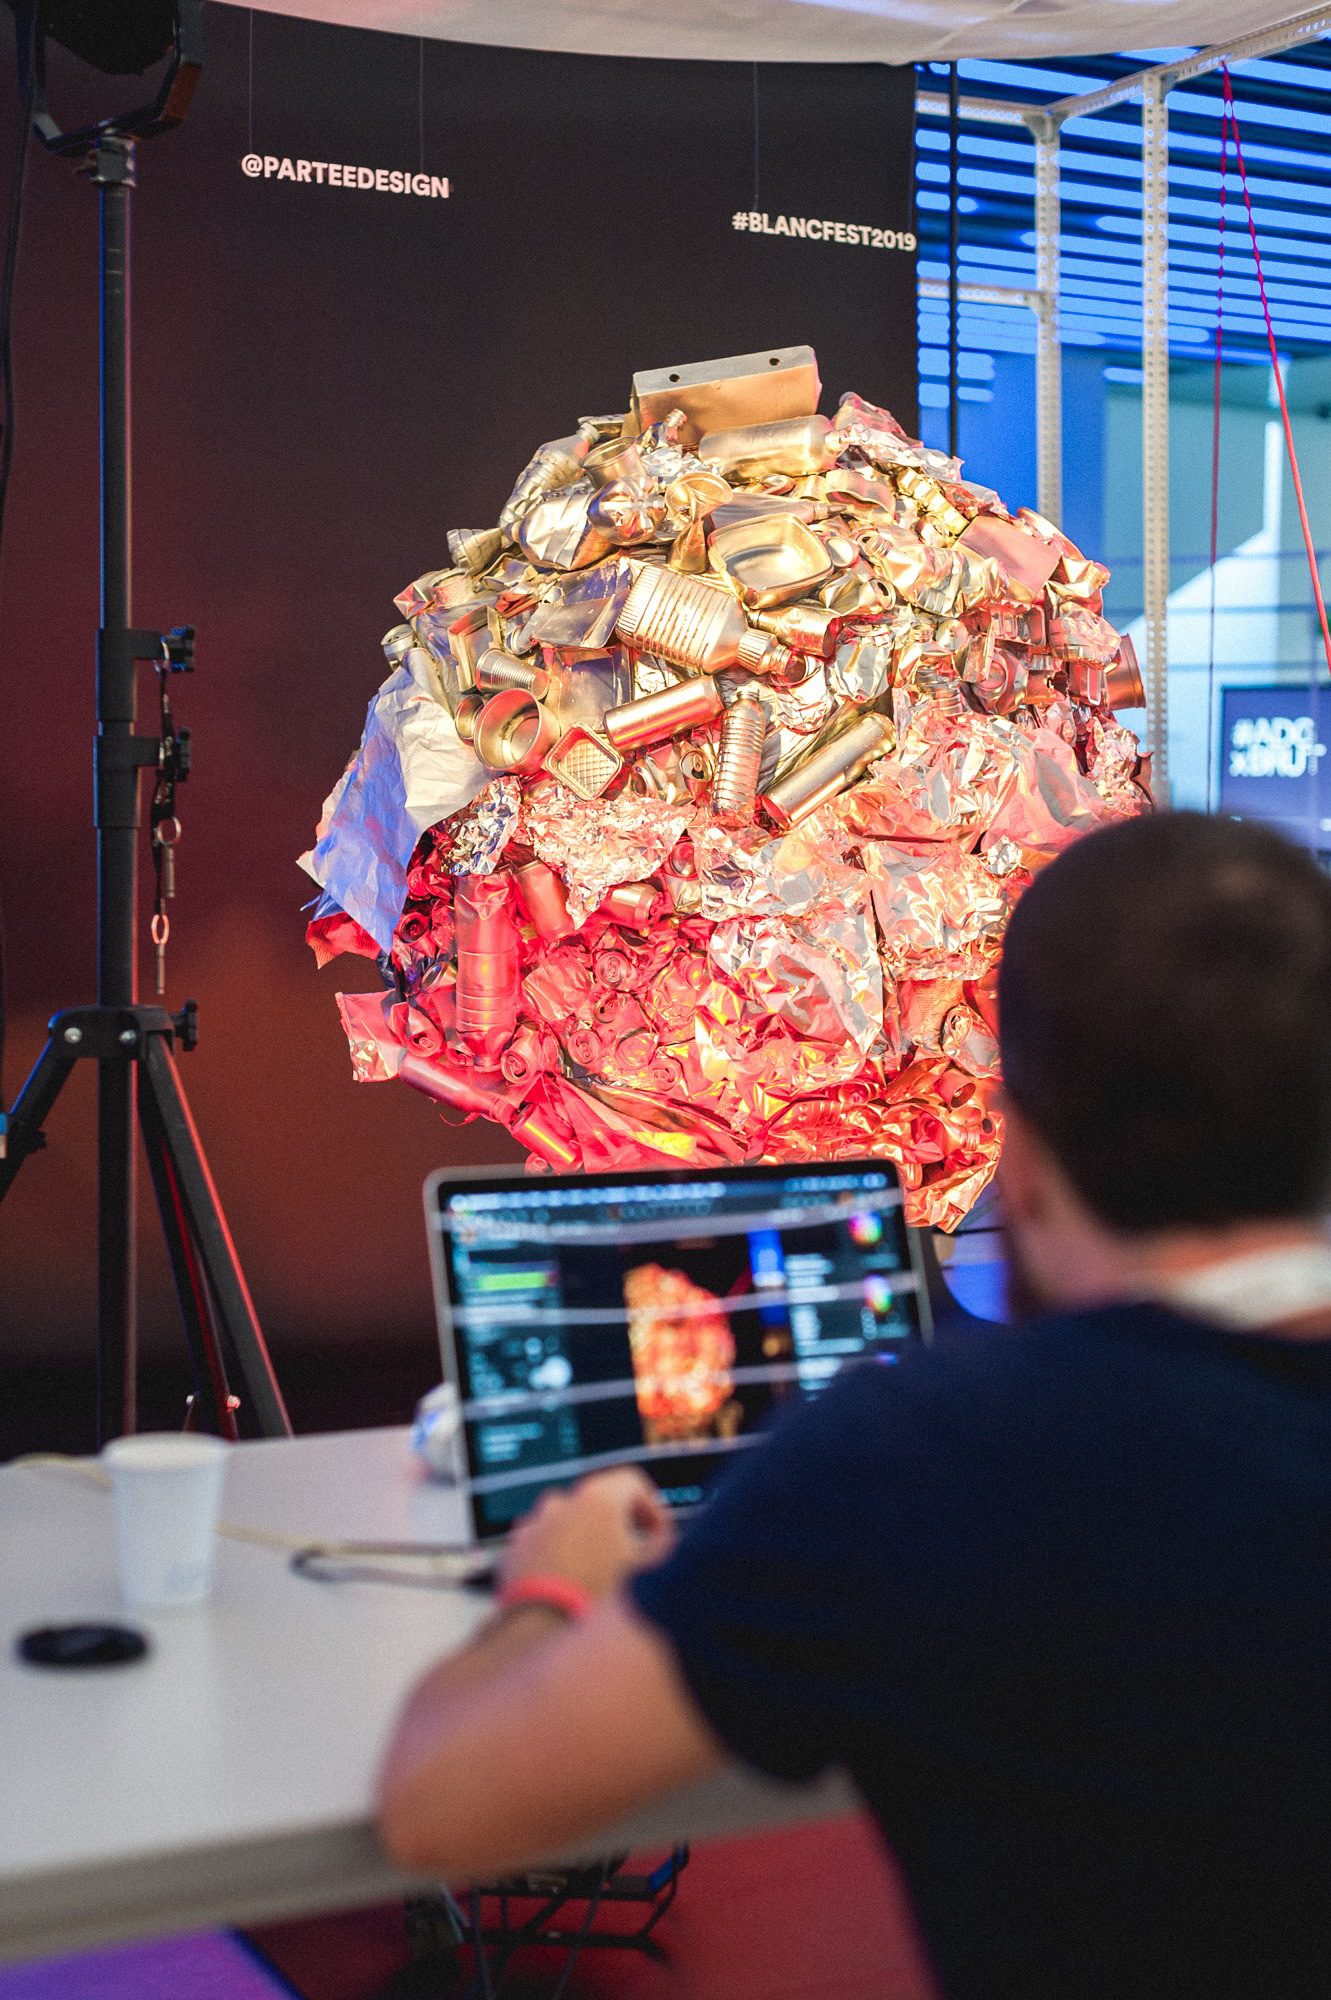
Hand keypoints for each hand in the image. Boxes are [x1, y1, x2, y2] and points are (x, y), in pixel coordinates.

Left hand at [498, 1468, 676, 1601]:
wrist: (544, 1632)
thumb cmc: (598, 1600)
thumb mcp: (649, 1570)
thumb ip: (661, 1543)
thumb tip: (659, 1538)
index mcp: (597, 1498)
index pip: (632, 1482)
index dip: (651, 1507)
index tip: (656, 1532)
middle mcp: (561, 1503)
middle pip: (596, 1503)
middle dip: (615, 1526)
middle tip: (628, 1557)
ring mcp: (533, 1526)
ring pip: (566, 1524)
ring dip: (582, 1542)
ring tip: (594, 1576)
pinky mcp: (515, 1551)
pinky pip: (541, 1545)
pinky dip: (555, 1558)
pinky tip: (567, 1585)